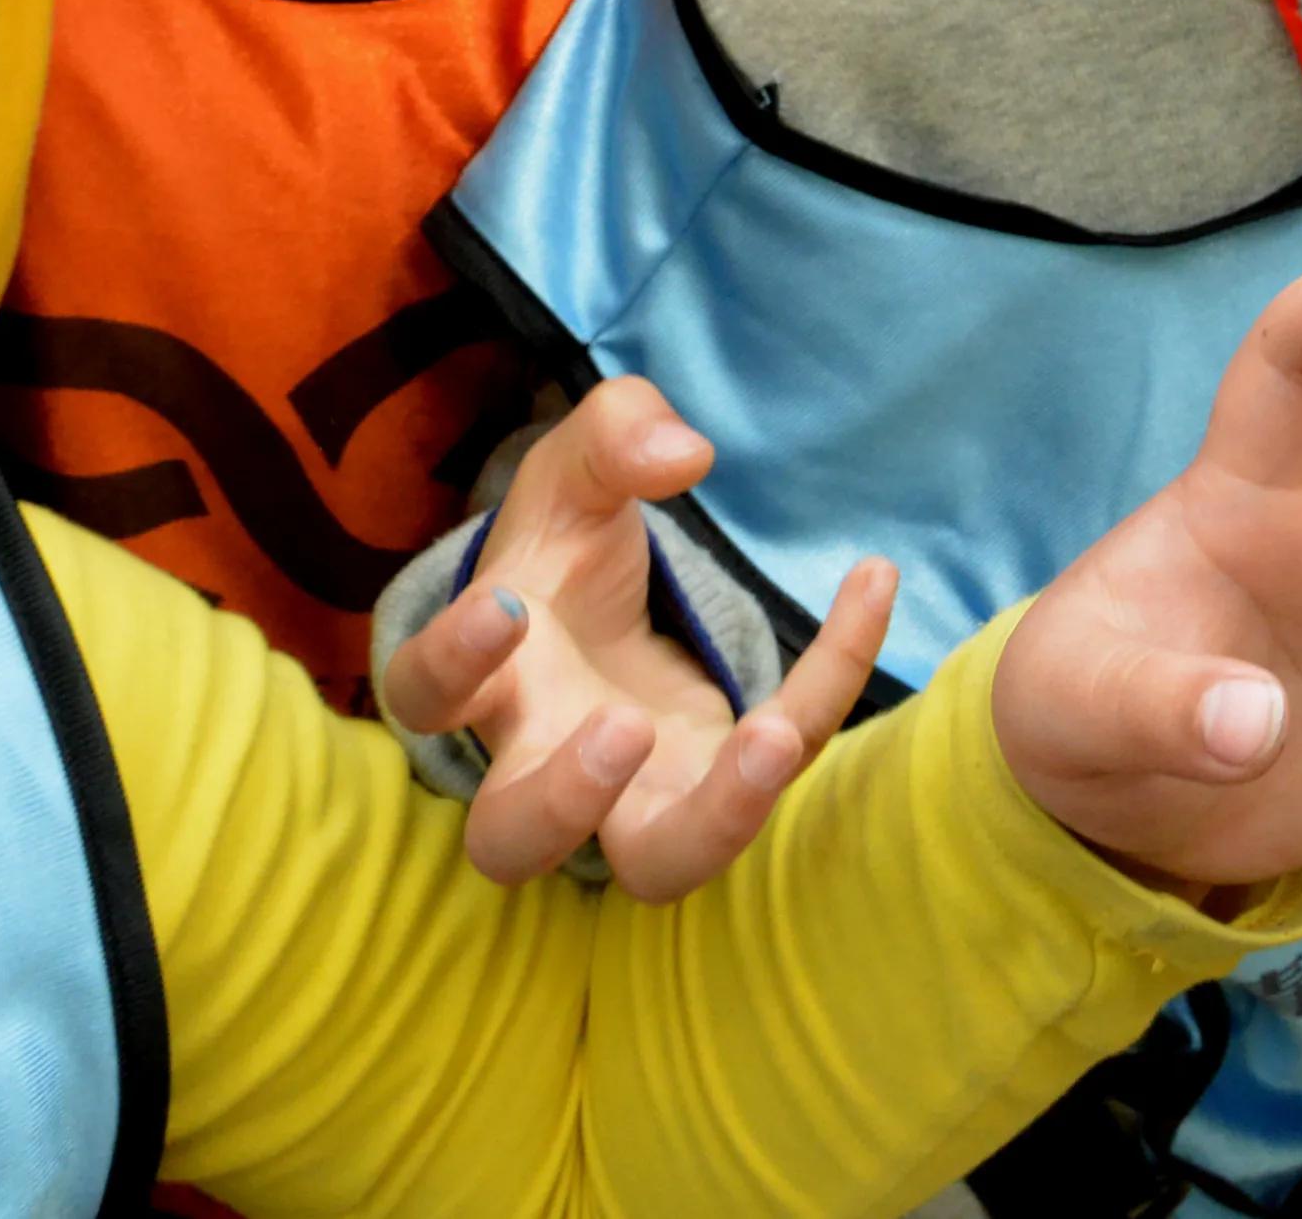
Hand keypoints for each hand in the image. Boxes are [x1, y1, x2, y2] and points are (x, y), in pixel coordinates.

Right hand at [379, 379, 897, 896]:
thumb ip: (616, 435)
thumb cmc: (571, 543)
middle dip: (564, 801)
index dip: (453, 664)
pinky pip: (786, 754)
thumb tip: (683, 458)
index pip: (428, 696)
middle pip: (515, 839)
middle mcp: (545, 754)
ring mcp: (638, 790)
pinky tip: (873, 577)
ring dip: (714, 820)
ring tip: (773, 735)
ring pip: (656, 866)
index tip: (507, 609)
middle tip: (624, 726)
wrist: (608, 609)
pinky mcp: (722, 777)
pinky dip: (834, 677)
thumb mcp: (581, 466)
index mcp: (490, 674)